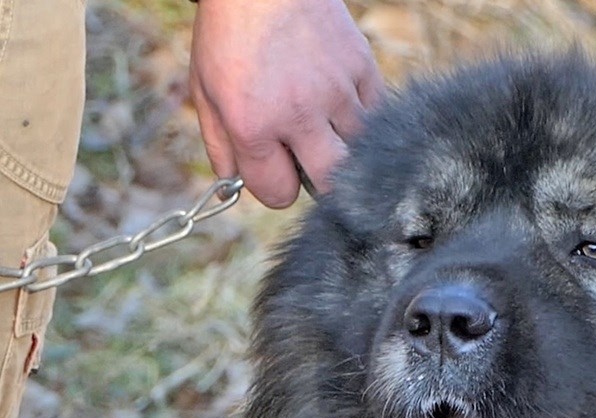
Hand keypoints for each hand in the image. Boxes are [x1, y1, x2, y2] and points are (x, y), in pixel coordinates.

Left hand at [189, 0, 385, 207]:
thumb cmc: (230, 31)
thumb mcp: (205, 88)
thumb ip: (219, 142)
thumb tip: (234, 182)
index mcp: (253, 123)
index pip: (278, 193)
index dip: (275, 187)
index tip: (275, 170)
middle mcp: (299, 114)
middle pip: (330, 184)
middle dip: (319, 181)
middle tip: (308, 161)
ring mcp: (336, 92)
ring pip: (358, 151)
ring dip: (342, 146)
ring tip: (324, 126)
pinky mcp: (362, 69)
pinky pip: (375, 114)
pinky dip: (362, 117)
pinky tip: (341, 102)